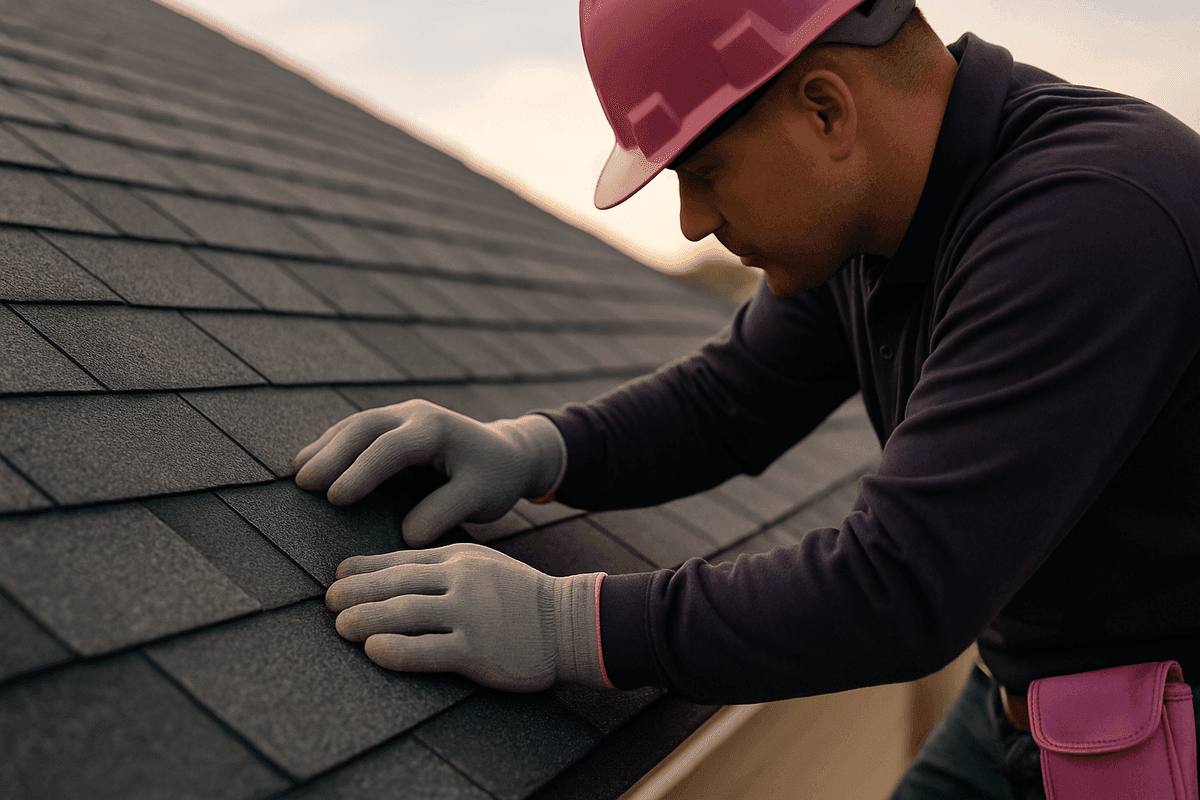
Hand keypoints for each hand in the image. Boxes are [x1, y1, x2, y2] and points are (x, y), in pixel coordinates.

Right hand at [291, 400, 564, 546]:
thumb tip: (404, 535)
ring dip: (325, 446)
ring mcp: (403, 414)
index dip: (360, 472)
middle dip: (331, 454)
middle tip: (302, 482)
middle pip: (365, 427)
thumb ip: (443, 513)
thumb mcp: (480, 498)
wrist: (508, 453)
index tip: (334, 499)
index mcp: (436, 429)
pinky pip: (358, 429)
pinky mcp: (395, 423)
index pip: (391, 448)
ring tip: (296, 473)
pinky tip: (312, 461)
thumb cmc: (495, 478)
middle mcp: (416, 414)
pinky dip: (333, 443)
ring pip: (356, 424)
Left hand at [325, 543, 610, 692]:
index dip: (366, 567)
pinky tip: (373, 651)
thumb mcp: (483, 566)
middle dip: (358, 591)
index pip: (403, 559)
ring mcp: (469, 615)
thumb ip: (443, 567)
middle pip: (398, 584)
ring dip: (367, 618)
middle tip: (328, 599)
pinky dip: (397, 650)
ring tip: (338, 625)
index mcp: (460, 559)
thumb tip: (393, 572)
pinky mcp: (477, 650)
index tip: (339, 573)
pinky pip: (429, 649)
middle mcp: (461, 582)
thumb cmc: (521, 597)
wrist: (569, 621)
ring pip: (406, 613)